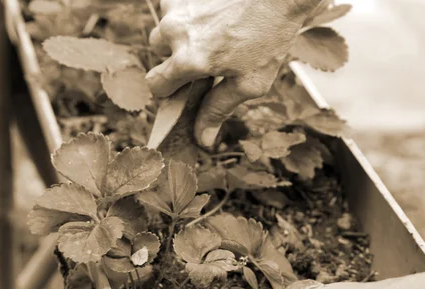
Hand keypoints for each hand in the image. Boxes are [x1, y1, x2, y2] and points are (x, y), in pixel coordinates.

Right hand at [147, 0, 310, 147]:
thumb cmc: (270, 37)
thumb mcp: (249, 83)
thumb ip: (218, 110)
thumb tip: (201, 139)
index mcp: (189, 60)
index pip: (155, 84)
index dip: (168, 90)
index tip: (184, 89)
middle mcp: (175, 32)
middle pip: (157, 54)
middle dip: (175, 59)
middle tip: (204, 59)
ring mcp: (177, 7)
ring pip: (165, 28)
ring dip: (180, 35)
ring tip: (210, 34)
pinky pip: (175, 7)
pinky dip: (188, 14)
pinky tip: (212, 16)